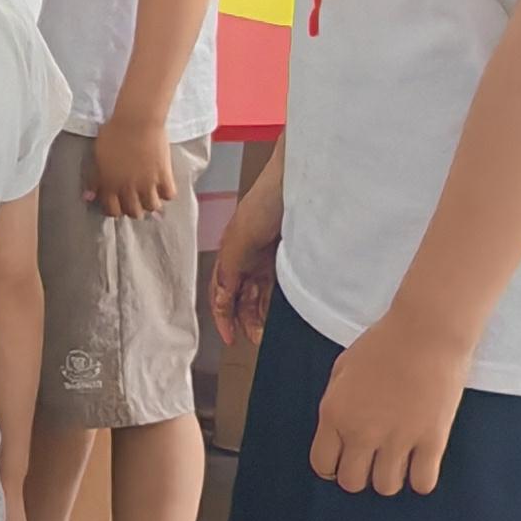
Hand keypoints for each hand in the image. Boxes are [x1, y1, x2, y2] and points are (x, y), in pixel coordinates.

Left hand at [88, 121, 177, 219]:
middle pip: (134, 212)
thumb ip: (93, 180)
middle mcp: (129, 188)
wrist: (136, 120)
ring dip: (150, 203)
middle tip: (135, 200)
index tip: (117, 204)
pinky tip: (162, 186)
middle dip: (134, 209)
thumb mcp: (97, 157)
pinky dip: (166, 193)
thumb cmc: (113, 133)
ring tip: (150, 194)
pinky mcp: (165, 175)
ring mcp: (148, 183)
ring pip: (152, 207)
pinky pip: (169, 195)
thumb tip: (89, 198)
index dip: (115, 210)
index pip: (113, 211)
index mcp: (110, 185)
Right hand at [208, 154, 284, 344]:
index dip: (222, 317)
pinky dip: (277, 301)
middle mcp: (246, 257)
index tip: (230, 338)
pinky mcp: (287, 256)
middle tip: (255, 339)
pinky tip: (283, 311)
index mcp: (230, 253)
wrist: (300, 182)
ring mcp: (267, 257)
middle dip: (244, 319)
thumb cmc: (267, 201)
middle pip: (240, 296)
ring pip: (259, 294)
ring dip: (261, 313)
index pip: (221, 293)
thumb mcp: (240, 239)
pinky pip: (278, 285)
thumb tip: (222, 298)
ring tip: (268, 331)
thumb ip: (229, 270)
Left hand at [308, 314, 467, 494]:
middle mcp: (362, 431)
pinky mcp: (432, 440)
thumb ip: (336, 405)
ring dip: (390, 477)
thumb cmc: (383, 344)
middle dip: (359, 475)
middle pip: (352, 483)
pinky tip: (421, 462)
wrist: (427, 332)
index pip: (322, 464)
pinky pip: (422, 483)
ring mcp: (398, 439)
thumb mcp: (342, 370)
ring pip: (386, 487)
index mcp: (335, 413)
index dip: (331, 467)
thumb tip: (338, 433)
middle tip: (371, 460)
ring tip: (397, 459)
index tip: (344, 460)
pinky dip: (420, 479)